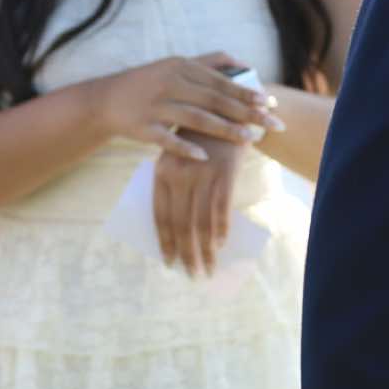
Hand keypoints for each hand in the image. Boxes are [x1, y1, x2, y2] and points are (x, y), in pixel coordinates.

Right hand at [92, 53, 284, 161]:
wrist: (106, 100)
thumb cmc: (149, 82)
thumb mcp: (175, 65)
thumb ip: (209, 62)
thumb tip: (242, 61)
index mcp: (180, 67)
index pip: (221, 81)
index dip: (246, 92)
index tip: (270, 103)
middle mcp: (169, 83)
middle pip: (214, 100)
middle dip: (246, 113)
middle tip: (272, 124)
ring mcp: (155, 106)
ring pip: (195, 119)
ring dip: (225, 129)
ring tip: (249, 139)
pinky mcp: (142, 127)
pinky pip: (166, 139)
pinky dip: (185, 147)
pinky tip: (205, 156)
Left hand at [152, 135, 247, 275]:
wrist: (227, 113)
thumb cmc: (201, 141)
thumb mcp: (180, 158)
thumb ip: (175, 186)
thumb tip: (178, 228)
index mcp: (162, 172)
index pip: (160, 216)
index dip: (166, 243)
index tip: (170, 264)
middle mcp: (179, 175)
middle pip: (181, 223)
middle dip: (187, 254)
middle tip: (192, 275)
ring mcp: (202, 174)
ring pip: (201, 222)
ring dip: (205, 250)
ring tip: (209, 268)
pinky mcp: (224, 173)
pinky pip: (221, 209)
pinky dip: (221, 230)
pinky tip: (221, 245)